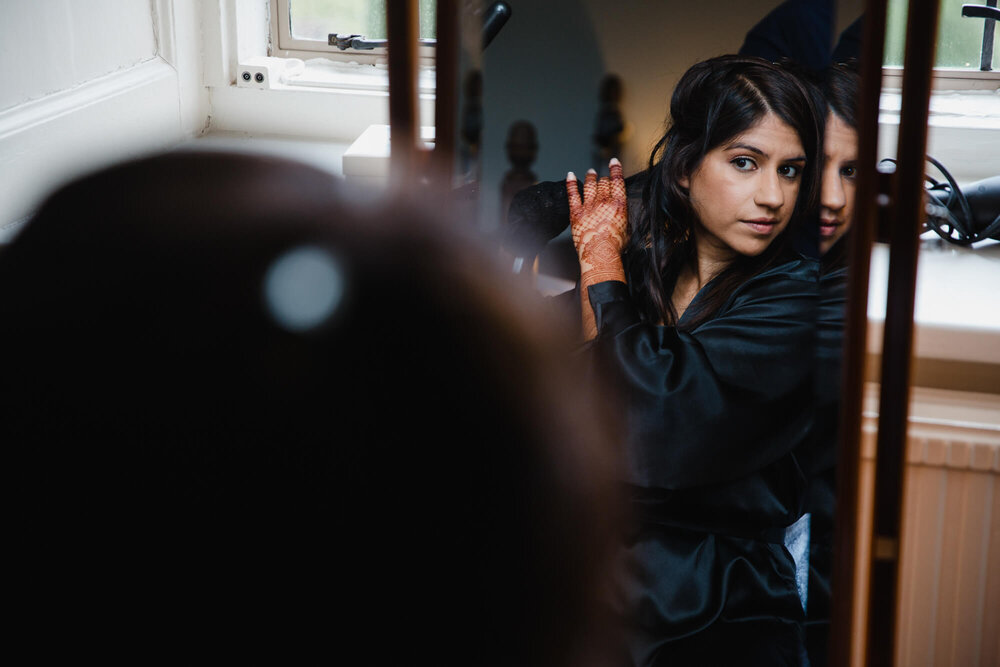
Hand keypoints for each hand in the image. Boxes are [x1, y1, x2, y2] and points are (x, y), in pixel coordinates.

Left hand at [566, 158, 627, 272]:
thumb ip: (623, 218)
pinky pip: (572, 194)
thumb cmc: (615, 247)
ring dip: (590, 177)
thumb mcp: (627, 230)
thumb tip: (621, 215)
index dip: (615, 169)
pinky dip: (571, 183)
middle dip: (604, 178)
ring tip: (590, 172)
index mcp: (619, 205)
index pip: (618, 181)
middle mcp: (604, 202)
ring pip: (590, 185)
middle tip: (602, 176)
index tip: (614, 162)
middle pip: (604, 183)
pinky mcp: (576, 213)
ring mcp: (589, 207)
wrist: (600, 255)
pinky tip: (570, 175)